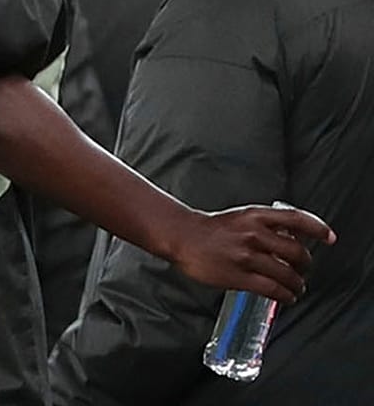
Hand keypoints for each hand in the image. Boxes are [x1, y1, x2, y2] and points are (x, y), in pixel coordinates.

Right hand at [169, 204, 335, 302]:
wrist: (183, 236)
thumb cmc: (212, 229)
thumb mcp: (242, 217)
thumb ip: (266, 225)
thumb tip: (293, 238)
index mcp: (256, 216)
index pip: (296, 219)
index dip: (317, 229)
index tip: (328, 238)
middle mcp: (253, 234)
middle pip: (296, 252)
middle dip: (306, 265)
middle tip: (304, 270)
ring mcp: (246, 256)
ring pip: (287, 274)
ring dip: (297, 284)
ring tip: (296, 288)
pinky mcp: (239, 276)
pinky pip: (272, 289)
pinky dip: (285, 295)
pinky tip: (285, 296)